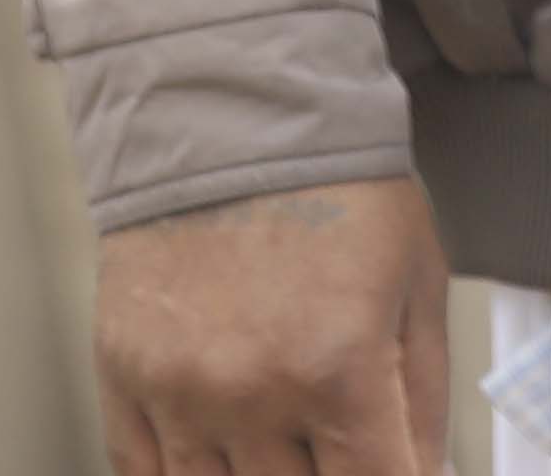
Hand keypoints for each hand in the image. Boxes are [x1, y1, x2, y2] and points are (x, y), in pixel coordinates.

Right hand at [100, 174, 449, 475]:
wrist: (231, 110)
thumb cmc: (339, 190)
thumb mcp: (416, 281)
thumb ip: (425, 398)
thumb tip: (426, 474)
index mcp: (339, 368)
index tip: (388, 468)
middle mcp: (252, 391)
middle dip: (327, 473)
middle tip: (336, 441)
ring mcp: (179, 390)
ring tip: (282, 442)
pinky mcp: (124, 374)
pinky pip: (144, 474)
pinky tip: (220, 455)